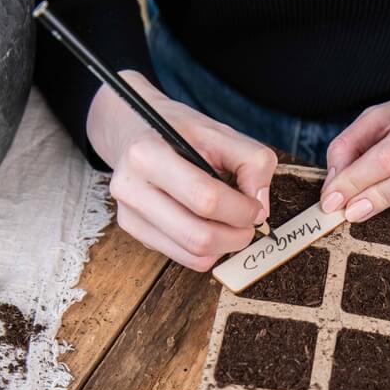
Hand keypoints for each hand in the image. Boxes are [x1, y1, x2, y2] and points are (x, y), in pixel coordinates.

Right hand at [87, 71, 276, 269]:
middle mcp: (131, 189)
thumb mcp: (219, 131)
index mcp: (148, 155)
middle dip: (237, 236)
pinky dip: (208, 250)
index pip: (206, 199)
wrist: (132, 131)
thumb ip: (252, 160)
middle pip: (199, 238)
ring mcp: (129, 215)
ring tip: (232, 224)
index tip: (255, 206)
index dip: (241, 210)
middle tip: (249, 222)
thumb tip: (259, 204)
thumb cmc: (177, 131)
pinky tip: (210, 226)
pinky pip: (183, 258)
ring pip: (193, 256)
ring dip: (224, 246)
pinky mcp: (135, 232)